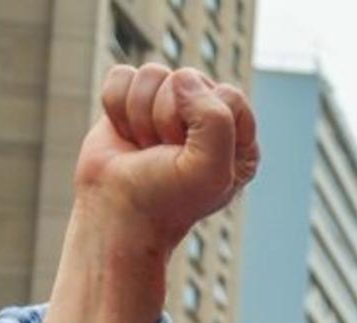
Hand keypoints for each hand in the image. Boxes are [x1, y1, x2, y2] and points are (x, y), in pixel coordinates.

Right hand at [44, 65, 257, 322]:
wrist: (118, 215)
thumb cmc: (168, 198)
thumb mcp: (210, 170)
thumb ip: (215, 120)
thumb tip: (182, 77)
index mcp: (240, 135)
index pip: (228, 95)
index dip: (202, 122)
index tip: (188, 155)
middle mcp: (208, 115)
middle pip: (187, 78)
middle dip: (166, 118)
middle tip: (164, 154)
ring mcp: (169, 105)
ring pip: (152, 73)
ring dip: (140, 116)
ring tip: (145, 147)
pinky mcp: (133, 100)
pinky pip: (122, 75)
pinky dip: (116, 107)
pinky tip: (127, 136)